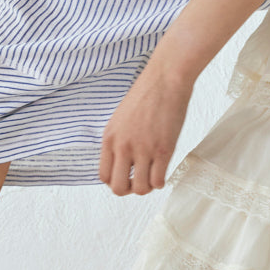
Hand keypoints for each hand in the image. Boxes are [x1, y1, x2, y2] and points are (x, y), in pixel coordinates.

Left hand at [99, 57, 193, 196]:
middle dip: (129, 189)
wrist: (165, 79)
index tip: (126, 177)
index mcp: (109, 138)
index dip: (115, 181)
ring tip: (153, 178)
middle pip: (118, 187)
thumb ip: (119, 140)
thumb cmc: (147, 95)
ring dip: (147, 188)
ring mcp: (143, 149)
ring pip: (139, 188)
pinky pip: (158, 181)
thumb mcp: (121, 118)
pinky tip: (163, 172)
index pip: (103, 176)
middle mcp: (123, 146)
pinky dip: (160, 182)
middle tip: (139, 182)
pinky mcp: (163, 150)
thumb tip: (123, 161)